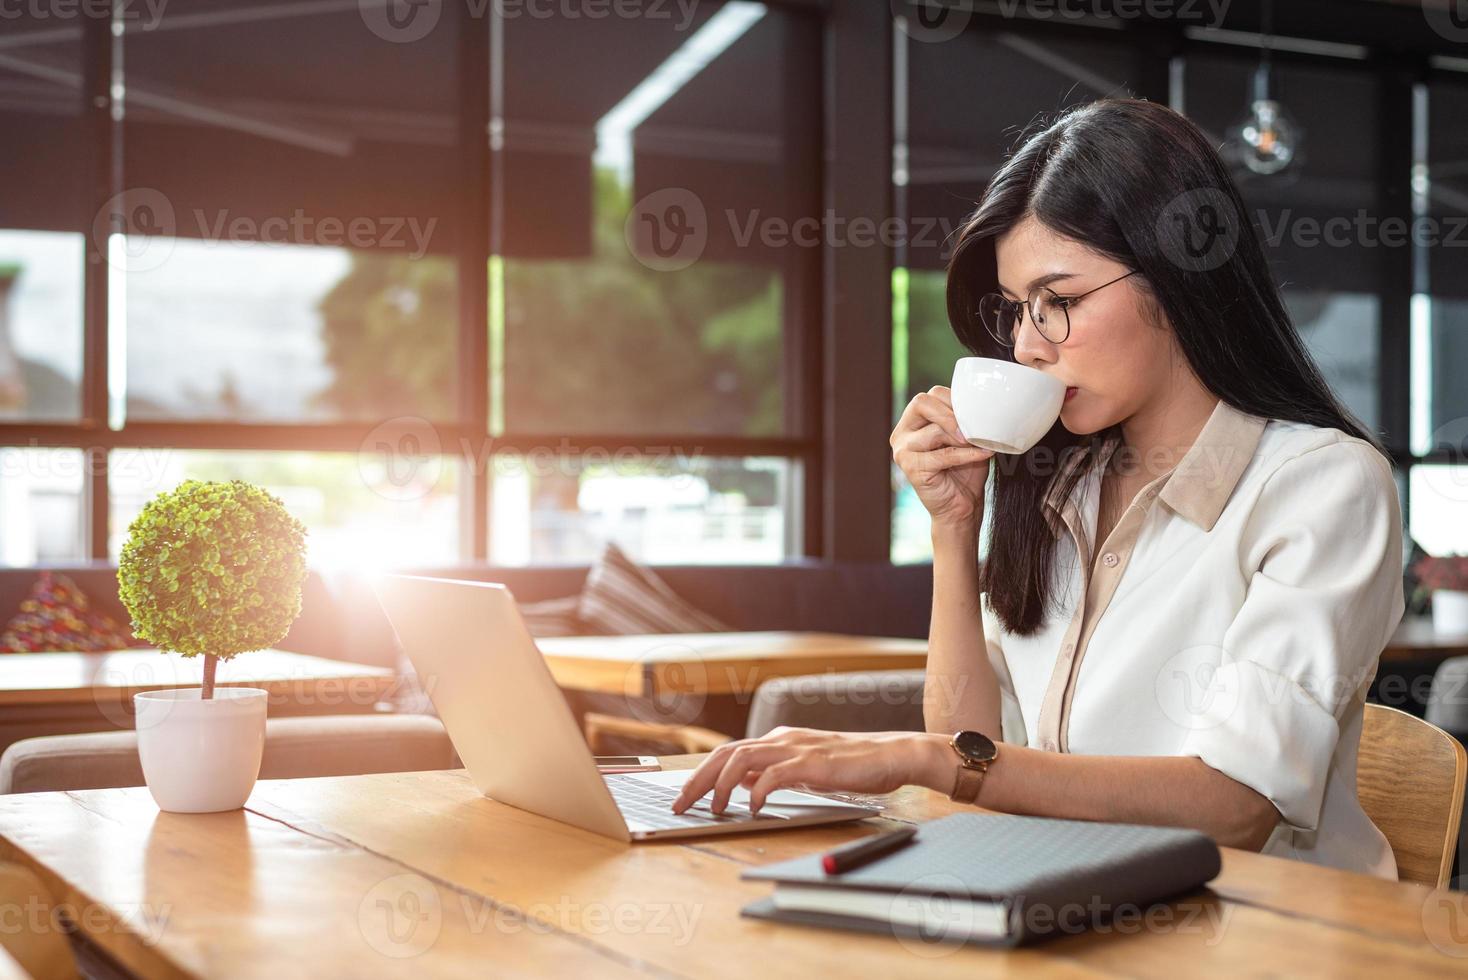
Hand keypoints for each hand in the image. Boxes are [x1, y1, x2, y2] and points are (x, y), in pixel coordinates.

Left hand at [670, 727, 948, 814]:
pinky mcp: (811, 762)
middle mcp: (781, 738)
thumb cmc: (852, 765)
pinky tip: (753, 808)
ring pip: (741, 759)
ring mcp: (795, 748)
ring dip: (719, 785)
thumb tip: (742, 783)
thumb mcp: (804, 768)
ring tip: (712, 809)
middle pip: (725, 754)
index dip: (701, 773)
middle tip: (680, 805)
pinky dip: (757, 791)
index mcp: (778, 739)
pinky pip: (773, 774)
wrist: (891, 754)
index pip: (728, 752)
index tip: (685, 795)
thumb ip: (774, 771)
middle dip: (697, 780)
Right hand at [890, 386, 993, 529]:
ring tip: (979, 444)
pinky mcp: (911, 468)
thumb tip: (982, 405)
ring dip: (962, 437)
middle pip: (922, 403)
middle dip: (952, 414)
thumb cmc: (965, 470)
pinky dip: (967, 454)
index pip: (930, 395)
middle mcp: (902, 433)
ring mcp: (903, 451)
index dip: (954, 401)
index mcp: (912, 421)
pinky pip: (943, 454)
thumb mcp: (966, 438)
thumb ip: (965, 420)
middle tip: (973, 429)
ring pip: (934, 431)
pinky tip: (984, 454)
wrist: (961, 505)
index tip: (975, 414)